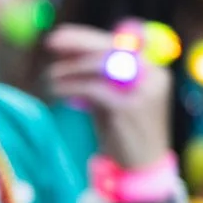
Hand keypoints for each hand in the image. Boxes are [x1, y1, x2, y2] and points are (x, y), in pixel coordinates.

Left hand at [43, 23, 171, 166]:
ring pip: (100, 65)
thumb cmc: (123, 131)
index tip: (60, 35)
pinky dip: (70, 86)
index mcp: (153, 69)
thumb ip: (96, 75)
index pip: (118, 43)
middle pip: (111, 48)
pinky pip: (93, 88)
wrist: (141, 167)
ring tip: (49, 75)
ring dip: (70, 68)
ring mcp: (143, 92)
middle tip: (50, 42)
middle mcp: (153, 76)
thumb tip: (65, 50)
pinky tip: (56, 90)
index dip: (87, 37)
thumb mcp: (112, 97)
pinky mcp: (127, 109)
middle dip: (78, 43)